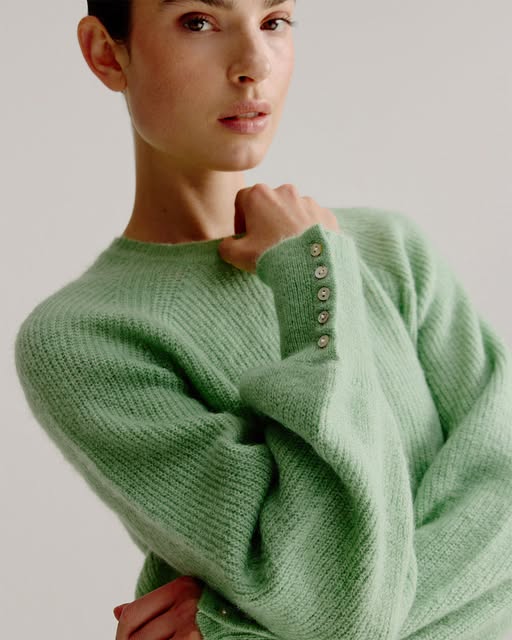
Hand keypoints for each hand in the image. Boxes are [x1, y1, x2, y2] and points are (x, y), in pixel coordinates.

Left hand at [113, 575, 203, 639]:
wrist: (254, 631)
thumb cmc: (211, 617)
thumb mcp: (184, 604)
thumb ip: (152, 607)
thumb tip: (116, 611)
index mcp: (181, 587)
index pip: (131, 614)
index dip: (121, 634)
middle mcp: (186, 603)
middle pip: (135, 637)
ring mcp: (191, 625)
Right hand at [217, 183, 339, 273]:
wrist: (310, 268)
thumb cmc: (270, 257)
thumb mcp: (237, 255)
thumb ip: (226, 246)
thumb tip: (228, 244)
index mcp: (259, 195)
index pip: (242, 200)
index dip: (240, 219)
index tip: (244, 237)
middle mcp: (284, 191)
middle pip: (269, 203)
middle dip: (265, 220)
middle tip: (265, 244)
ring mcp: (308, 201)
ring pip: (292, 210)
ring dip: (287, 224)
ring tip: (288, 248)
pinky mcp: (325, 214)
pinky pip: (312, 220)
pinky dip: (307, 231)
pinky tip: (305, 249)